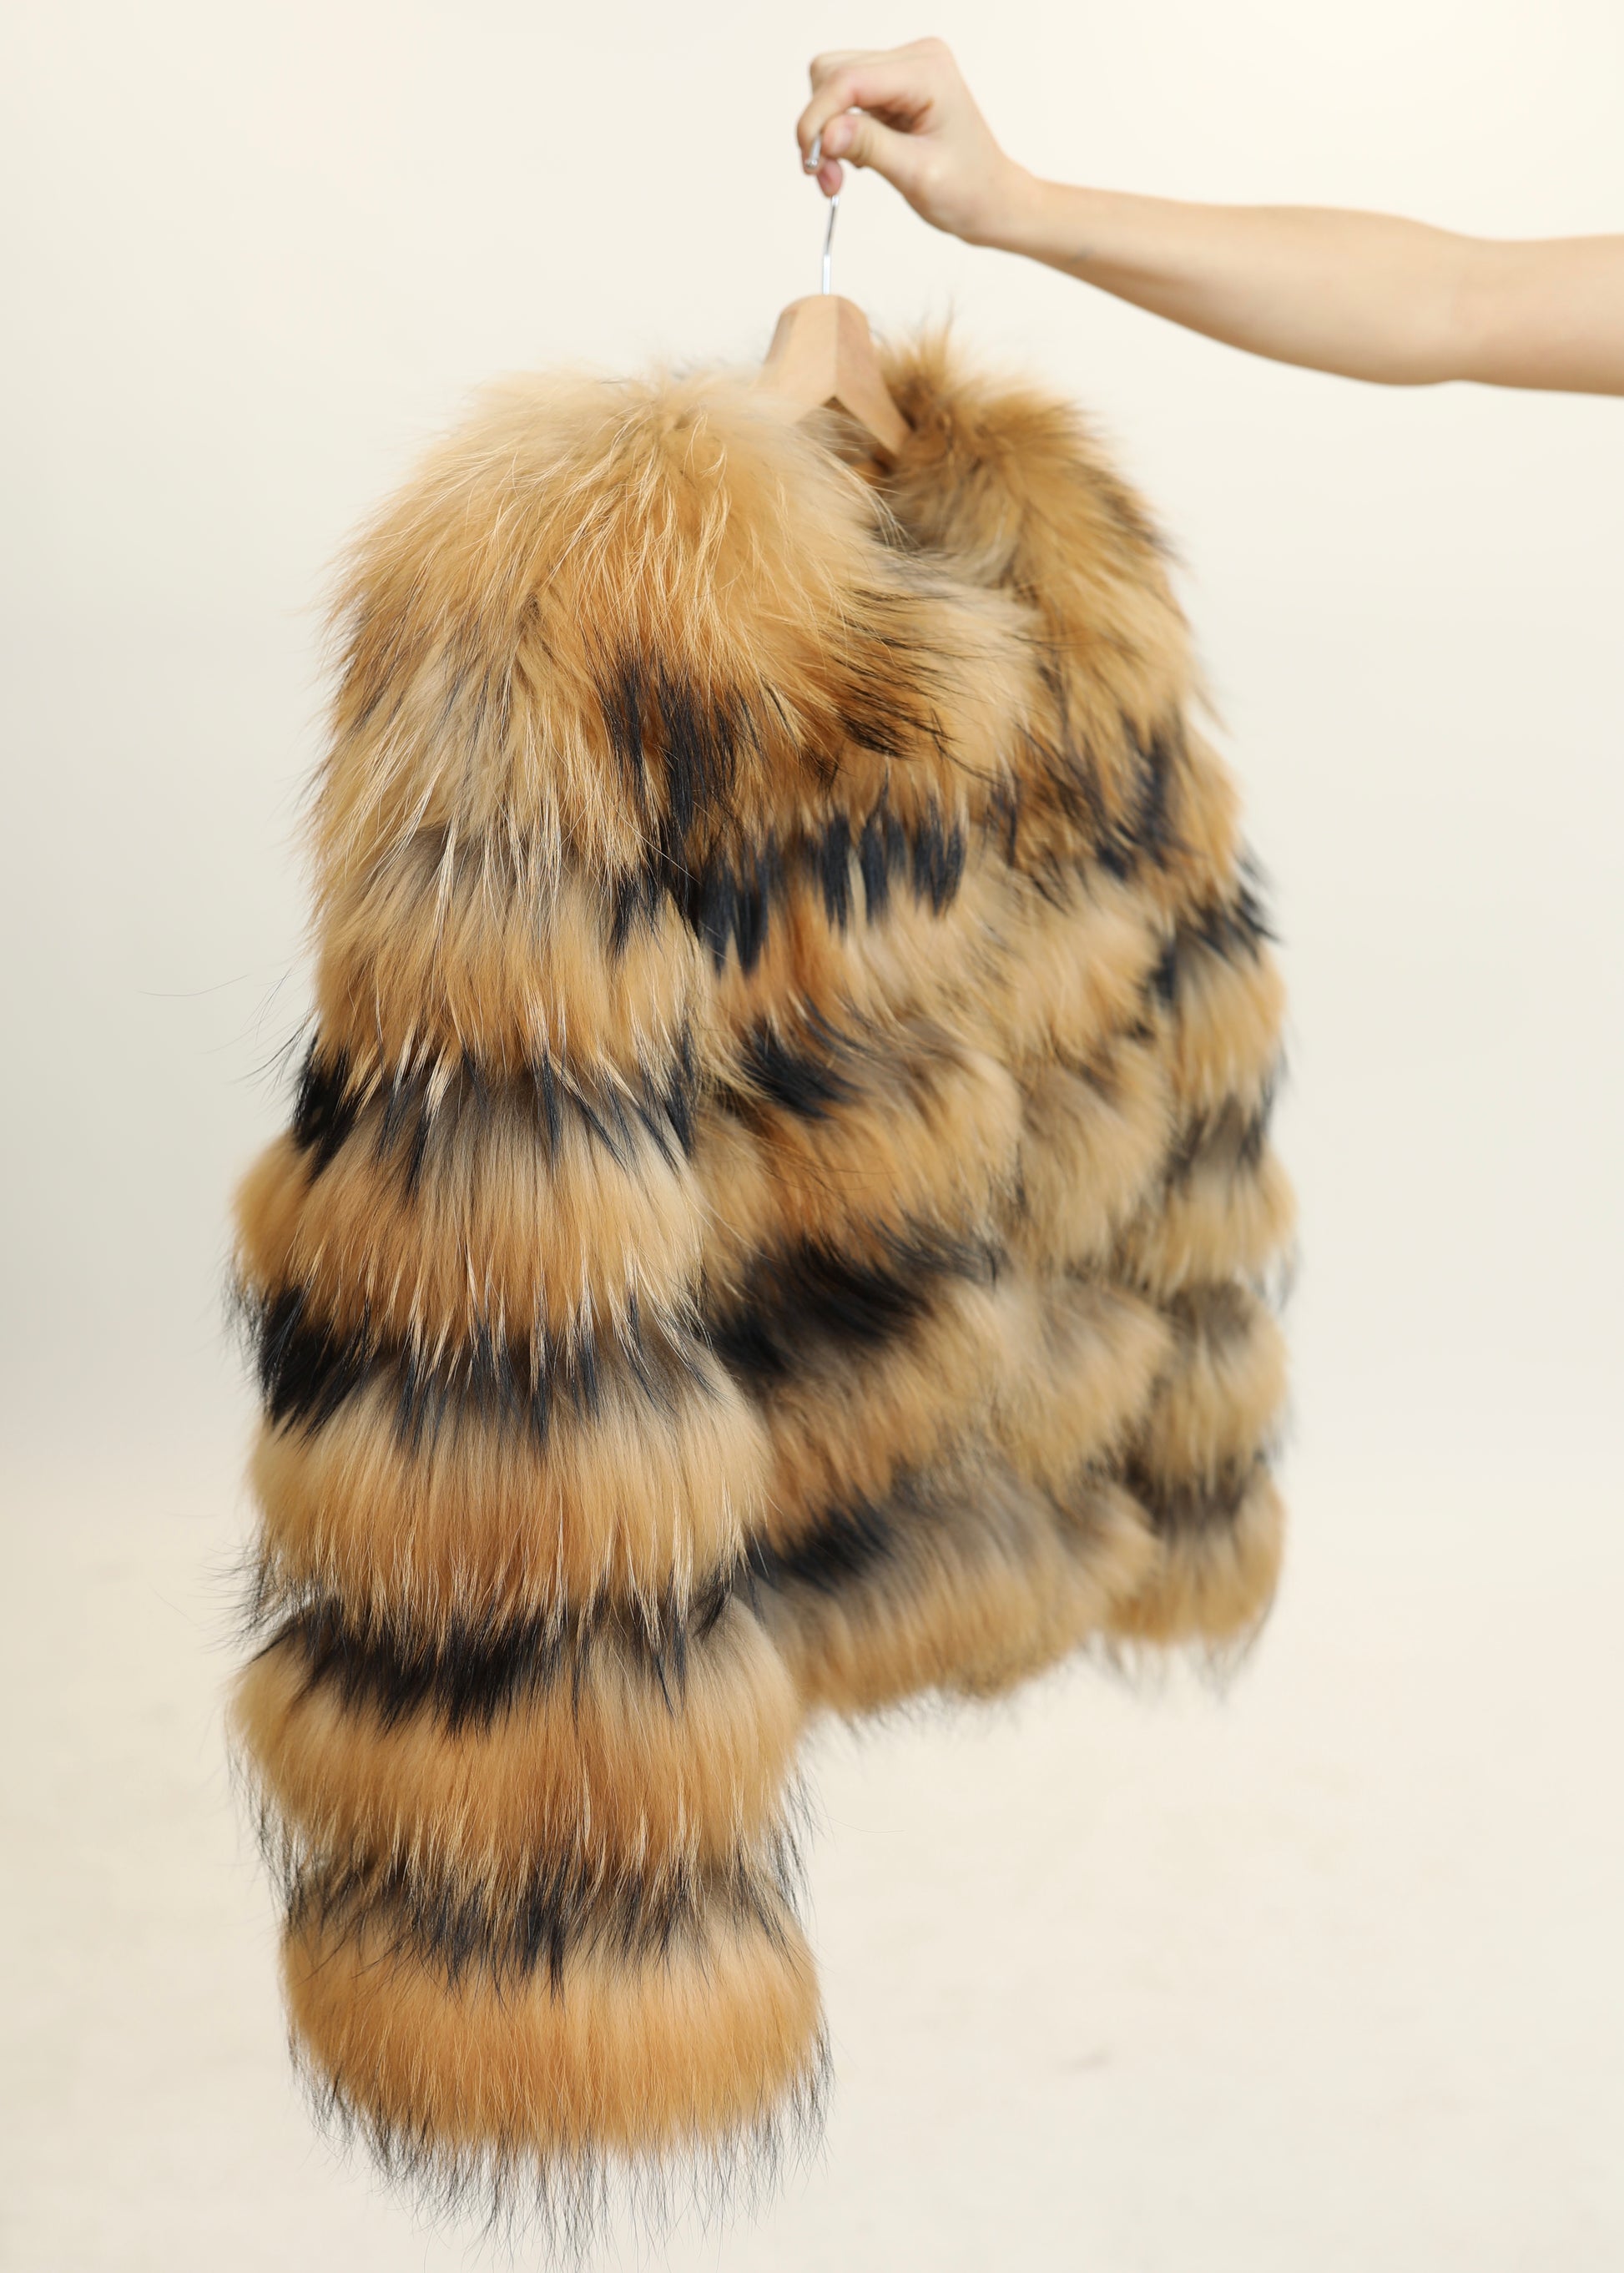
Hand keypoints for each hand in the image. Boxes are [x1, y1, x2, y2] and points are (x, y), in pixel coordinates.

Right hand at [796, 38, 1026, 245]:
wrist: (992, 200)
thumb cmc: (969, 190)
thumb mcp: (917, 174)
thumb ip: (870, 147)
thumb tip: (825, 134)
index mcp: (927, 72)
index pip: (849, 79)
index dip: (818, 118)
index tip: (811, 163)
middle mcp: (914, 59)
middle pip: (832, 73)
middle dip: (820, 127)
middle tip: (827, 178)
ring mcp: (902, 71)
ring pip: (832, 84)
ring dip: (826, 132)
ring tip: (839, 174)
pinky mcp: (892, 88)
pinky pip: (845, 99)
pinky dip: (838, 133)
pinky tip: (855, 159)